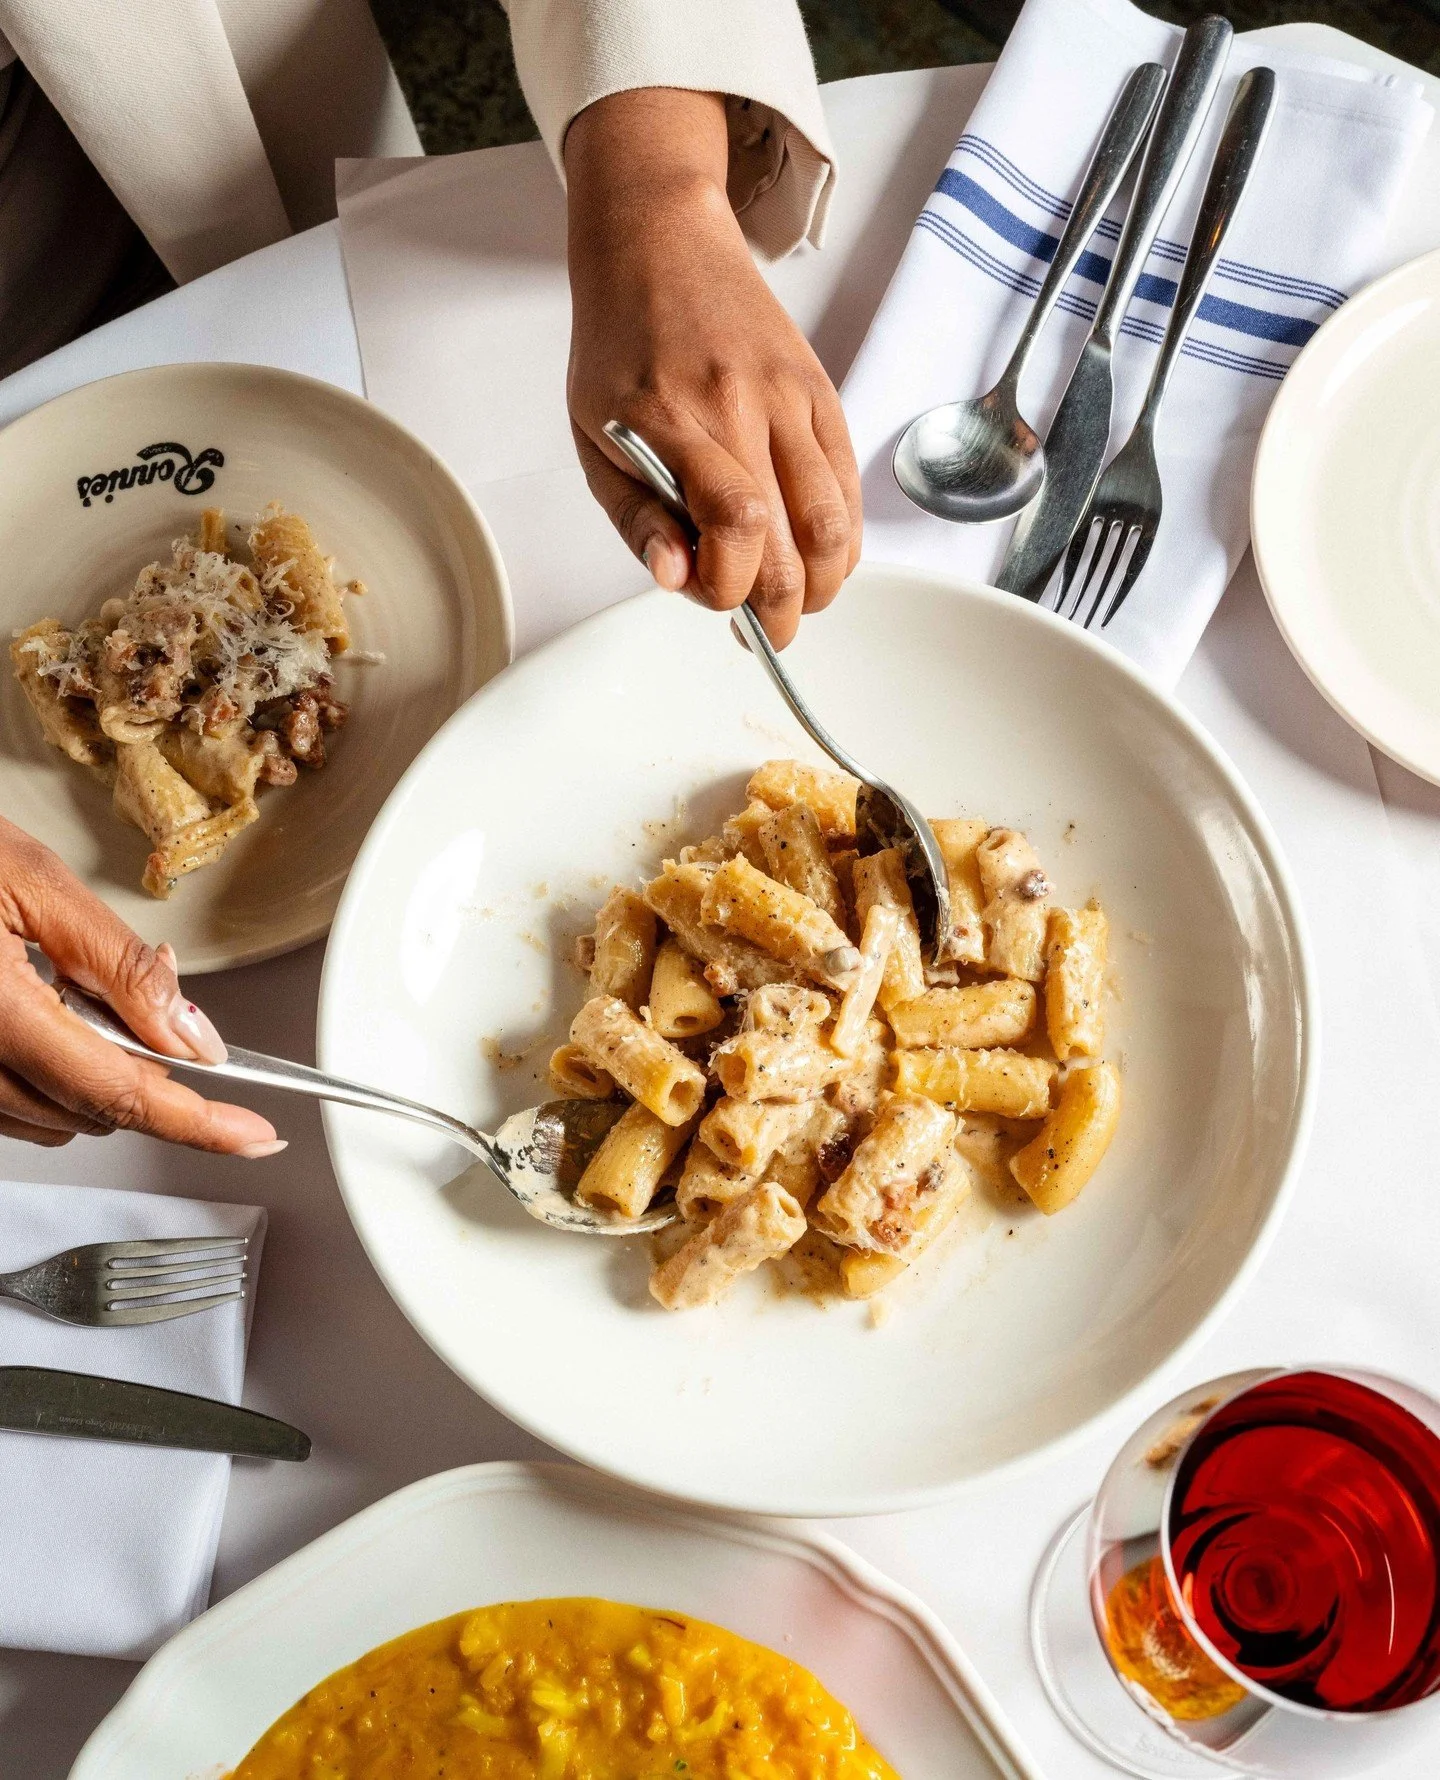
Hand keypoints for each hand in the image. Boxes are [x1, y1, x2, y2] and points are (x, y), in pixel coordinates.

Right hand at [0, 816, 282, 1154]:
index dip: (195, 1122)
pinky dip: (45, 1073)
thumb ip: (118, 964)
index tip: (253, 1134)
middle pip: (84, 1112)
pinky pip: (4, 1104)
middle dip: (142, 1076)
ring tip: (74, 991)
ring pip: (45, 1117)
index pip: (114, 1091)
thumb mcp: (33, 880)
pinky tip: (42, 1012)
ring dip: (91, 1077)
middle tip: (157, 1012)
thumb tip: (193, 1034)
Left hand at [564, 88, 861, 647]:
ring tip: (799, 599)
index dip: (732, 585)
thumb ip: (635, 518)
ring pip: (836, 520)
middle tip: (767, 631)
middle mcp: (739, 406)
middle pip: (793, 540)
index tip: (716, 600)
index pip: (733, 526)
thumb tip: (678, 578)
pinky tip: (820, 556)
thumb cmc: (619, 344)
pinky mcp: (819, 390)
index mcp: (671, 420)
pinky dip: (843, 535)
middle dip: (784, 608)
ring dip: (824, 582)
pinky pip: (849, 481)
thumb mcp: (593, 438)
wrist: (660, 243)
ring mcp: (788, 396)